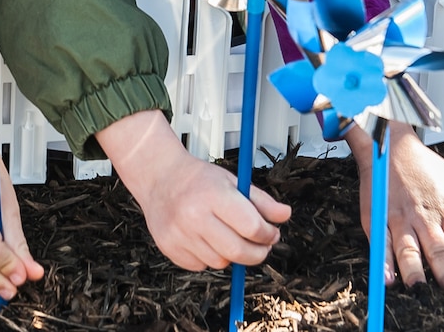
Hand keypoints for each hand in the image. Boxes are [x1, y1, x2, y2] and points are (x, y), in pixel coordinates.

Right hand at [99, 109, 290, 269]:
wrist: (158, 177)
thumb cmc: (197, 178)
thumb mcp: (232, 180)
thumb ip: (260, 200)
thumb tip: (284, 215)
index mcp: (213, 195)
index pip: (252, 227)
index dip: (268, 234)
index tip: (271, 233)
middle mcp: (194, 216)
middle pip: (239, 252)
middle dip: (257, 253)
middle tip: (261, 245)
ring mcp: (180, 234)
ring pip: (221, 263)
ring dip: (232, 255)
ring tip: (228, 236)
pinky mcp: (169, 248)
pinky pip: (201, 266)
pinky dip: (210, 258)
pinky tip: (207, 240)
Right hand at [351, 122, 443, 297]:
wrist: (388, 144)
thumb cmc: (421, 162)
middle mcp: (424, 216)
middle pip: (437, 250)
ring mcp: (399, 218)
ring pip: (409, 249)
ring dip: (415, 271)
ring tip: (421, 289)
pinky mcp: (377, 218)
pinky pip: (381, 243)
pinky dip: (384, 261)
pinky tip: (387, 278)